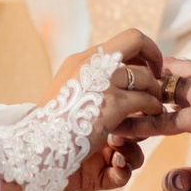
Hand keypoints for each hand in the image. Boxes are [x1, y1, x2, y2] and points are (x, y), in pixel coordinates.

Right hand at [53, 30, 163, 190]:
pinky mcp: (110, 104)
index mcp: (80, 61)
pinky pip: (145, 101)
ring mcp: (100, 81)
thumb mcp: (70, 100)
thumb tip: (122, 90)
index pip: (122, 41)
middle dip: (153, 59)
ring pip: (145, 76)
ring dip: (153, 94)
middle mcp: (89, 62)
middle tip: (157, 81)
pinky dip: (151, 111)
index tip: (149, 70)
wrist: (32, 150)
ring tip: (151, 109)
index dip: (142, 52)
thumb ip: (92, 89)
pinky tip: (146, 123)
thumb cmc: (50, 133)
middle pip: (136, 40)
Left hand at [120, 55, 190, 155]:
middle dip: (146, 78)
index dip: (174, 71)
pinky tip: (121, 130)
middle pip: (170, 72)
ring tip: (113, 104)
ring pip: (158, 94)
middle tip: (123, 83)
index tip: (157, 73)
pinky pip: (160, 122)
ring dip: (135, 100)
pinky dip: (139, 126)